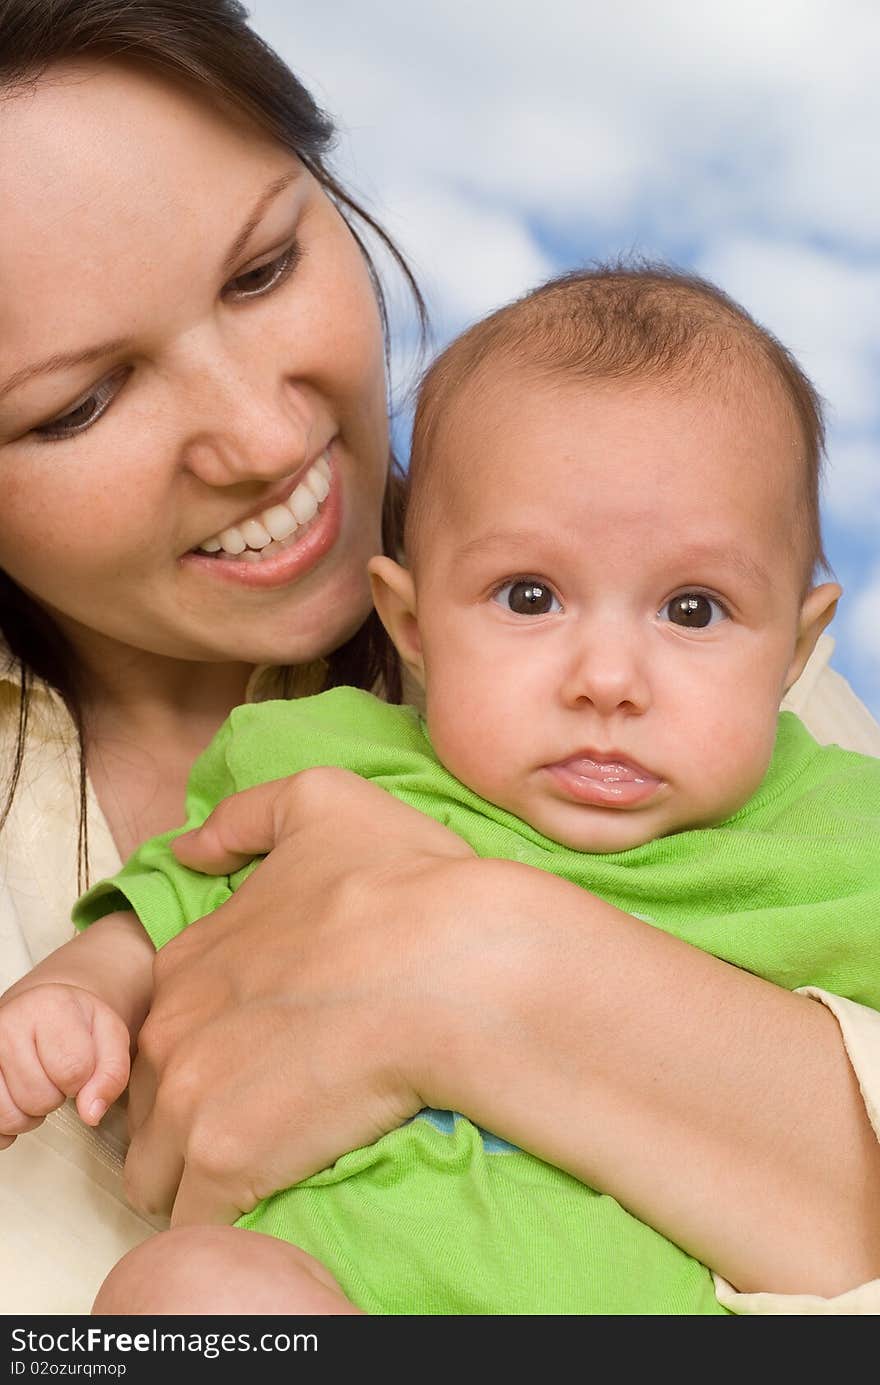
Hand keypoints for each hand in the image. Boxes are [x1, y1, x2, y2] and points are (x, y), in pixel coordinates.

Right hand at [0, 983, 131, 1147]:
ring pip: (11, 1117)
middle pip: (40, 1098)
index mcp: (49, 1007)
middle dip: (57, 1096)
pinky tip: (17, 1098)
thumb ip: (112, 1074)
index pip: (73, 1071)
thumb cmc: (77, 1025)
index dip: (83, 1080)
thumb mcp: (111, 1037)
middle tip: (56, 1075)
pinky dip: (8, 1124)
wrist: (41, 1010)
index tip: (81, 1064)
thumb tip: (91, 1114)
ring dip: (31, 1114)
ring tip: (38, 1085)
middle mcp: (7, 1025)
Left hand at [124, 767, 478, 1225]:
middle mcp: (170, 1027)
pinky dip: (228, 1219)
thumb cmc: (403, 881)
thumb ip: (244, 818)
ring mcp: (189, 1097)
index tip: (252, 1063)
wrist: (454, 963)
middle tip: (262, 1118)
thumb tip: (190, 848)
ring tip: (267, 1171)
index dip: (202, 1051)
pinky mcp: (225, 1160)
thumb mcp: (322, 802)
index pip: (161, 1030)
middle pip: (148, 1104)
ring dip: (198, 1178)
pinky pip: (198, 1219)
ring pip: (159, 1171)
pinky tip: (277, 1200)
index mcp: (190, 960)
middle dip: (189, 1119)